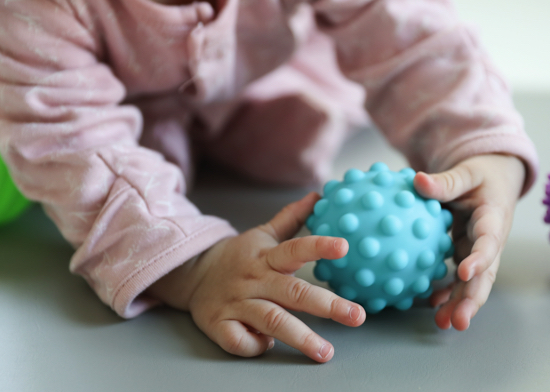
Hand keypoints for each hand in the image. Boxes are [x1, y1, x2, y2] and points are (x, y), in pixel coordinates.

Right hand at [147, 192, 365, 362]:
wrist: (192, 273)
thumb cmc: (238, 257)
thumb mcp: (263, 234)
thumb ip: (292, 218)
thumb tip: (319, 196)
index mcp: (266, 257)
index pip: (295, 248)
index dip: (319, 247)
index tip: (344, 247)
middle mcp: (254, 280)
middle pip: (293, 292)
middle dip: (328, 306)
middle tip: (357, 316)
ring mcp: (236, 303)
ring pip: (271, 320)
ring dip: (301, 337)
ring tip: (326, 352)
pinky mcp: (219, 324)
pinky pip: (241, 341)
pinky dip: (256, 346)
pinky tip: (269, 346)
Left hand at [413, 154, 525, 330]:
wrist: (497, 176)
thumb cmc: (483, 173)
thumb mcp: (467, 172)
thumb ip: (446, 181)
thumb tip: (418, 181)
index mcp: (494, 218)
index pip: (489, 241)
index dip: (480, 258)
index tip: (464, 271)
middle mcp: (490, 240)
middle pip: (486, 274)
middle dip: (472, 298)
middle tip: (459, 321)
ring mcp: (479, 249)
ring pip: (473, 281)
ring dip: (460, 303)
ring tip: (444, 323)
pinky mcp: (468, 252)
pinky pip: (459, 276)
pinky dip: (448, 291)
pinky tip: (432, 304)